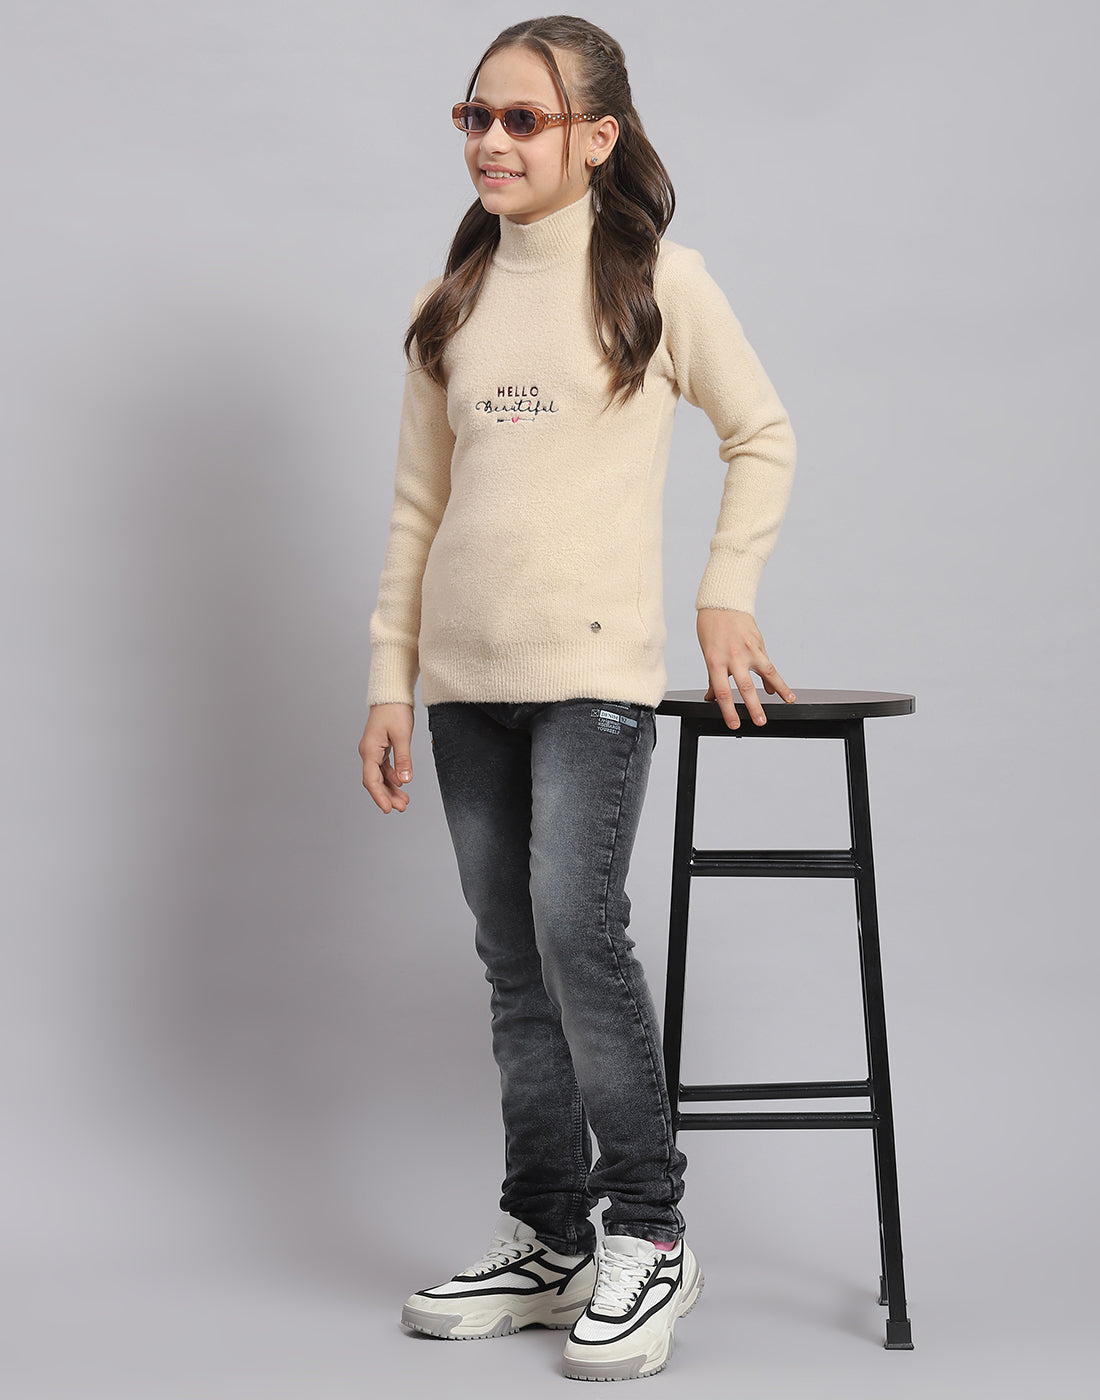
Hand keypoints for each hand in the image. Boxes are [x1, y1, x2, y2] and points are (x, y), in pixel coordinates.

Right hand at [359, 703, 414, 812]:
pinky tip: (401, 785)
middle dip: (387, 796)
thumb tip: (404, 780)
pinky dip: (392, 777)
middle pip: (375, 781)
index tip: (388, 809)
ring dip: (391, 789)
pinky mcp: (380, 748)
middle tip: (401, 808)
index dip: (379, 796)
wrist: (391, 694)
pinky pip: (384, 768)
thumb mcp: (402, 736)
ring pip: (380, 776)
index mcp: (369, 750)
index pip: (371, 780)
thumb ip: (403, 759)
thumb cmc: (394, 710)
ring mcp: (373, 751)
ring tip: (404, 801)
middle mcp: (368, 752)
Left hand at [697, 608, 795, 729]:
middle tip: (760, 721)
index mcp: (715, 661)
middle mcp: (733, 656)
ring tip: (786, 702)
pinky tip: (781, 691)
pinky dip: (775, 679)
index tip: (734, 724)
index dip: (728, 709)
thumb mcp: (707, 654)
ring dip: (778, 689)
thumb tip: (712, 697)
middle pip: (745, 686)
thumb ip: (714, 677)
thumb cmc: (711, 628)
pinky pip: (768, 664)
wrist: (722, 603)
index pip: (722, 691)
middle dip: (753, 706)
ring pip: (766, 672)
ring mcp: (748, 650)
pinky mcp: (758, 644)